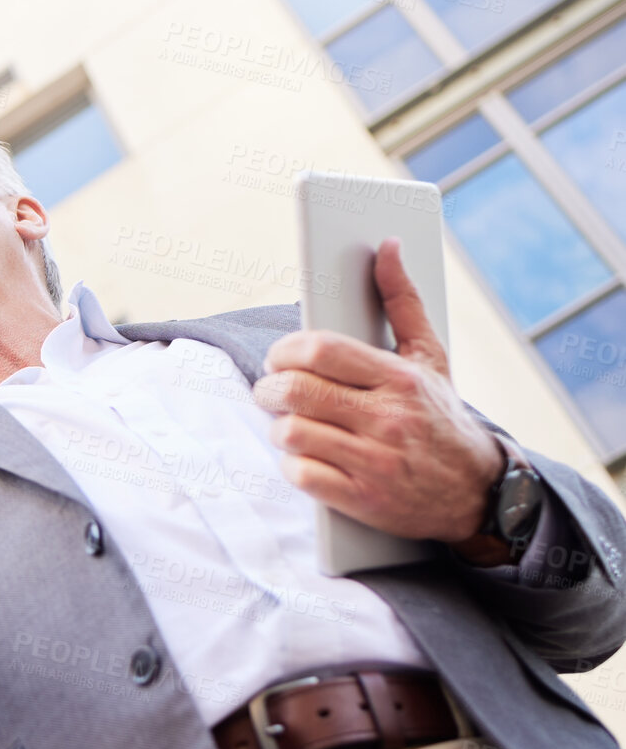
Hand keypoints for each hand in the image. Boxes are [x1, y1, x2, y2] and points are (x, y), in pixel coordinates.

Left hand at [253, 237, 504, 543]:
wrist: (479, 494)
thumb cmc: (441, 417)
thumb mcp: (429, 358)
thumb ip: (403, 302)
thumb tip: (387, 248)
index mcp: (398, 379)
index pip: (319, 350)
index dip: (284, 350)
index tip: (280, 357)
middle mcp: (388, 420)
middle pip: (295, 390)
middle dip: (270, 388)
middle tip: (272, 390)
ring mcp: (376, 463)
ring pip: (292, 432)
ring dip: (280, 427)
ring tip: (289, 422)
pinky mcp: (364, 500)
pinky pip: (302, 475)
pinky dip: (294, 465)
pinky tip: (305, 456)